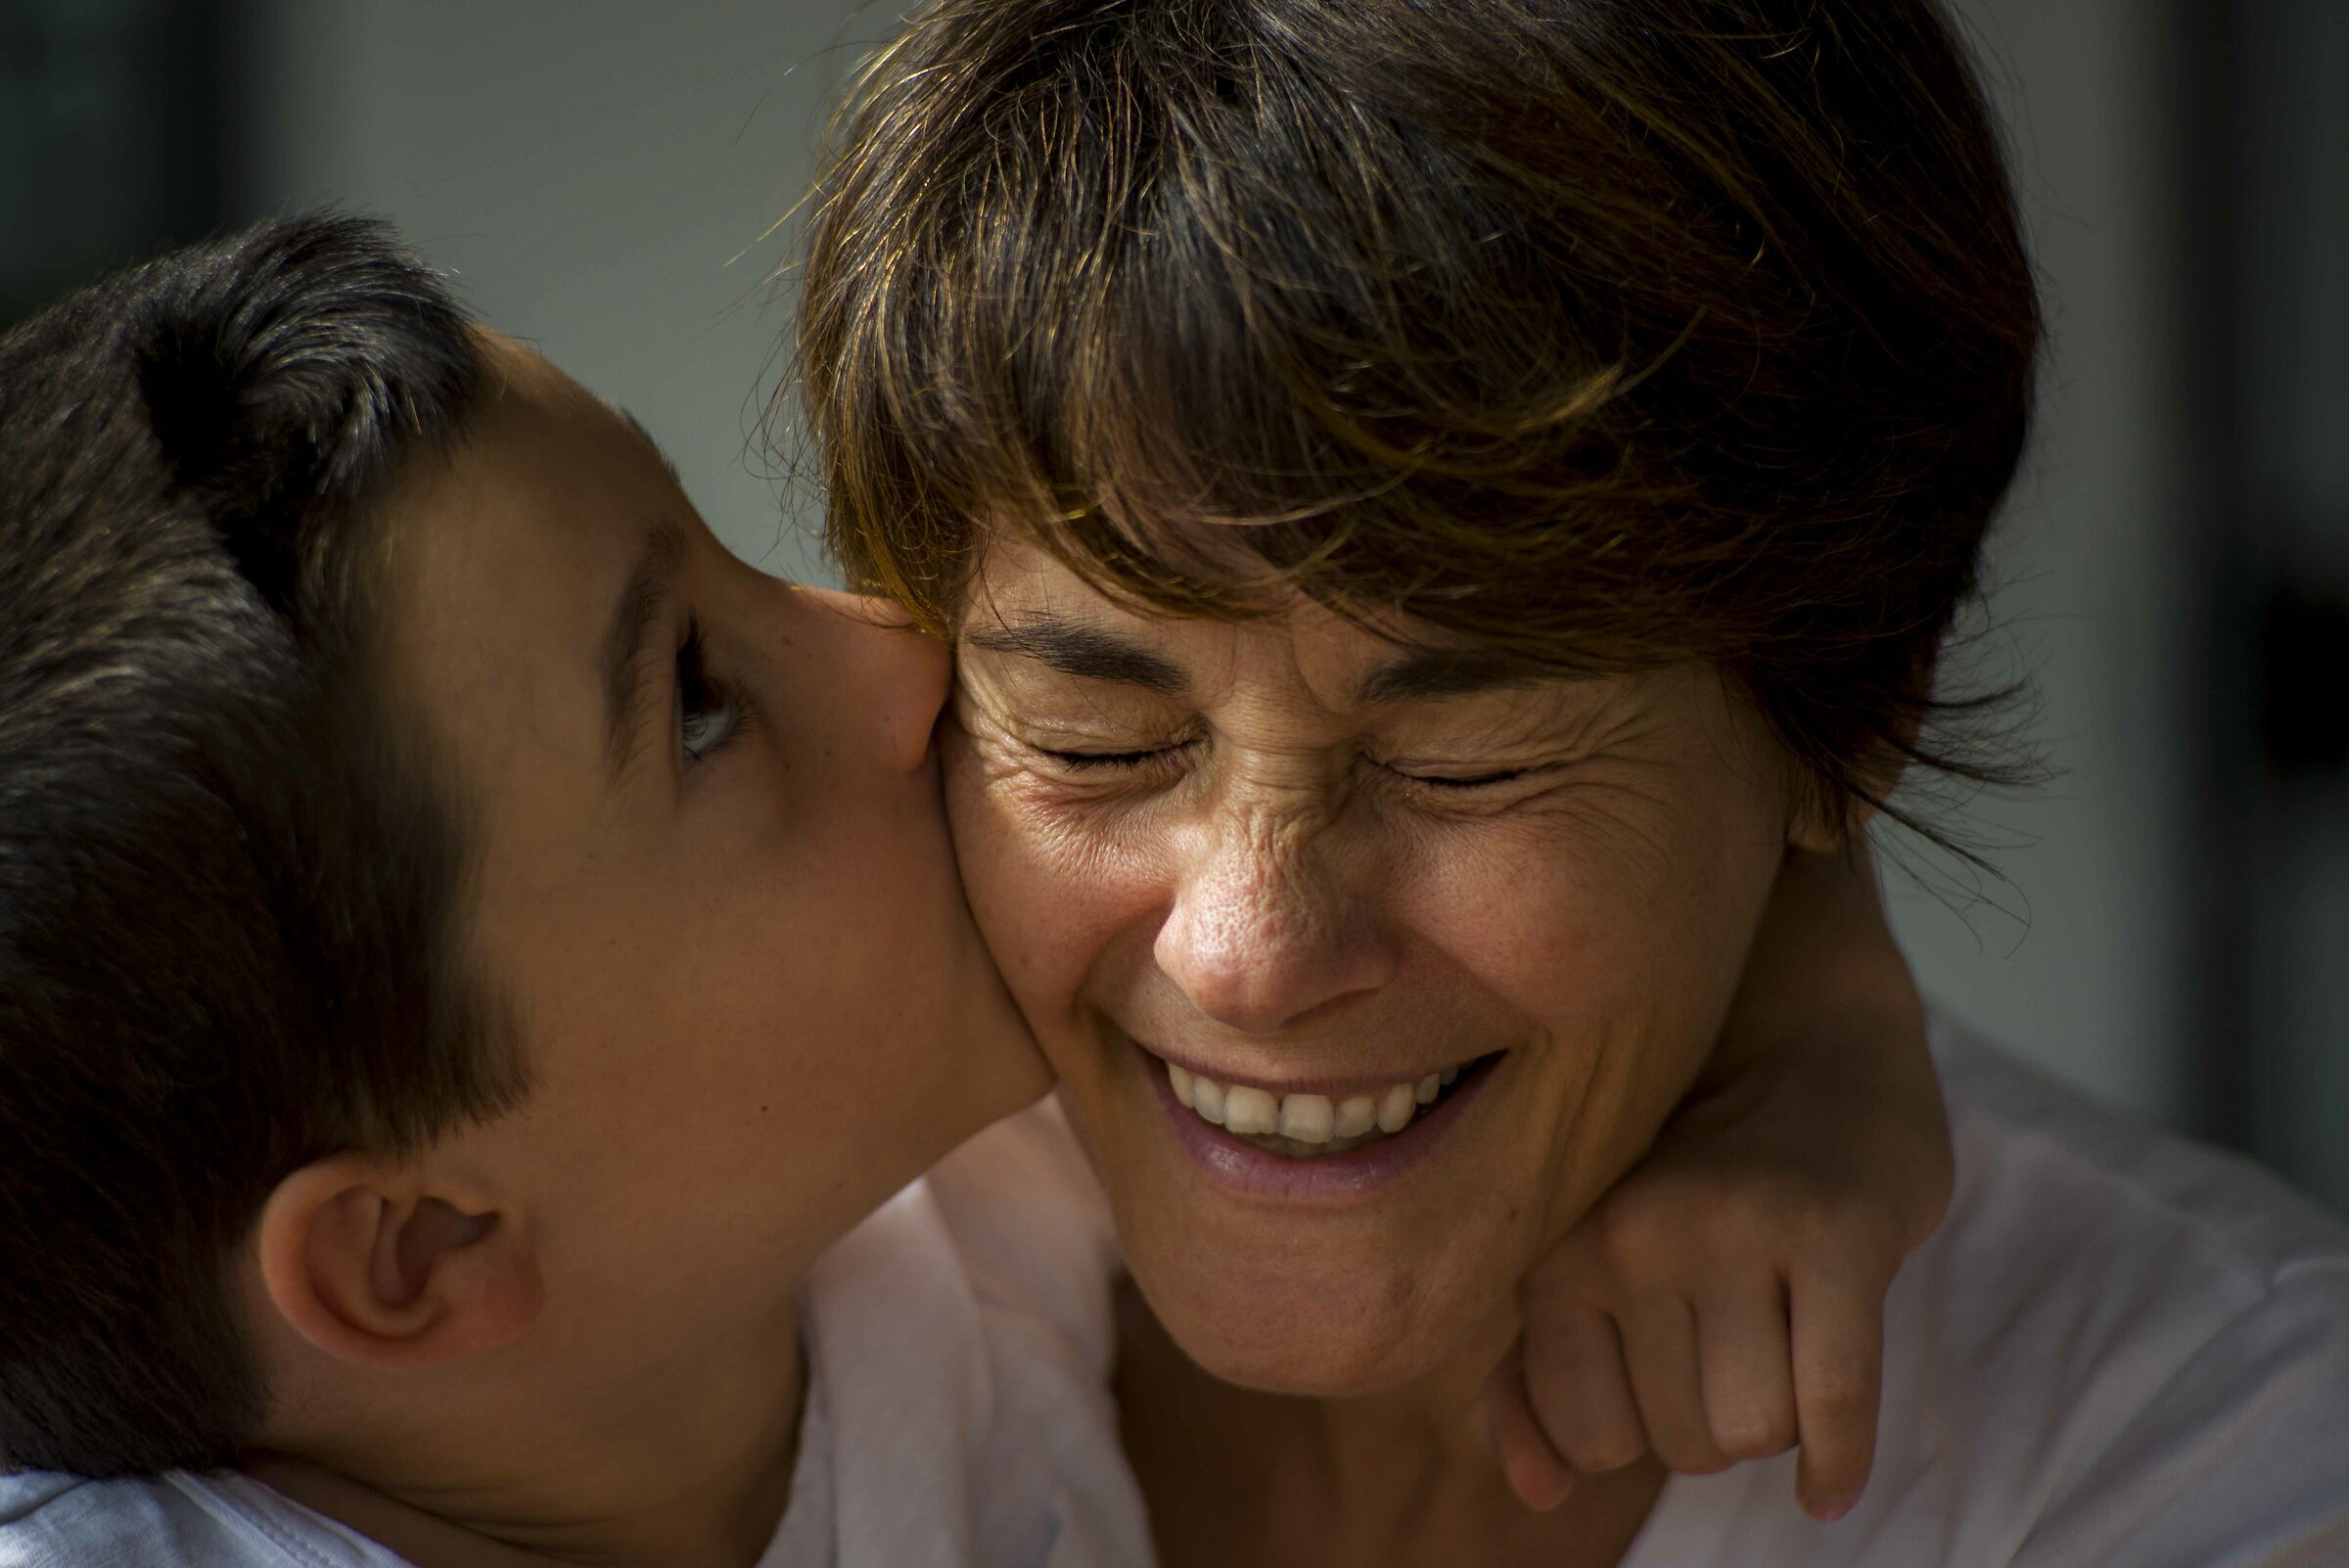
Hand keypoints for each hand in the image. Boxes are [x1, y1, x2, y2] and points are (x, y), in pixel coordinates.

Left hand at [1474, 845, 1949, 1521]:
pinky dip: (1837, 1462)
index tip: (1667, 1362)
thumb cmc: (1689, 1169)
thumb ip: (1537, 1378)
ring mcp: (1732, 1228)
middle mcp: (1630, 1234)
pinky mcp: (1835, 1230)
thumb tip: (1533, 1492)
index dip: (1641, 1424)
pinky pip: (1835, 1402)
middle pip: (1684, 1441)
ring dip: (1781, 1418)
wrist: (1805, 1033)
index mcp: (1558, 1245)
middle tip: (1740, 1329)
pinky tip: (1825, 1484)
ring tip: (1782, 1333)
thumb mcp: (1593, 1256)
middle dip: (1720, 1415)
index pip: (1588, 1436)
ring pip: (1755, 1431)